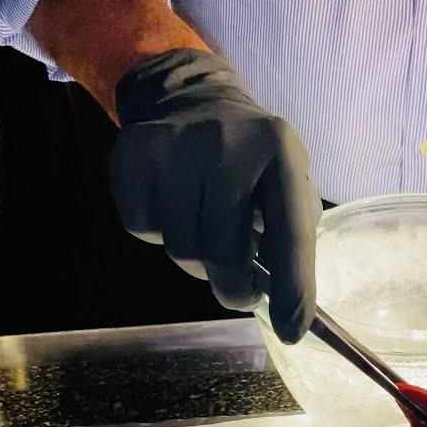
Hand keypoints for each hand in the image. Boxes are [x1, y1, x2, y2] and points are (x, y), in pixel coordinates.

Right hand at [109, 48, 319, 342]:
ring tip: (205, 234)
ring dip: (195, 261)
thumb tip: (284, 302)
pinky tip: (172, 205)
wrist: (187, 94)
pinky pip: (143, 230)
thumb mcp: (284, 178)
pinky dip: (158, 234)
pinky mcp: (132, 156)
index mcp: (280, 151)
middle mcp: (227, 143)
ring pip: (181, 249)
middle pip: (224, 252)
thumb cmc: (249, 155)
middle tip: (240, 291)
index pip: (291, 233)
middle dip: (233, 287)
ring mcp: (174, 146)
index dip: (294, 288)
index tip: (294, 331)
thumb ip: (289, 233)